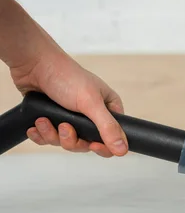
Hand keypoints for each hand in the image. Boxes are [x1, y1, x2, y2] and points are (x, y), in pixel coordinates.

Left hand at [10, 50, 128, 157]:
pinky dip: (41, 135)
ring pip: (66, 142)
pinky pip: (49, 138)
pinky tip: (35, 126)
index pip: (113, 137)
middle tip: (64, 127)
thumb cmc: (65, 76)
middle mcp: (91, 115)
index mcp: (107, 109)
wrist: (33, 63)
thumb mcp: (91, 103)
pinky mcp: (52, 119)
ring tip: (44, 121)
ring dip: (52, 135)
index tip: (92, 145)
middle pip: (86, 144)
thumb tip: (122, 149)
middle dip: (71, 139)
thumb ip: (108, 127)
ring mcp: (71, 118)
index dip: (103, 146)